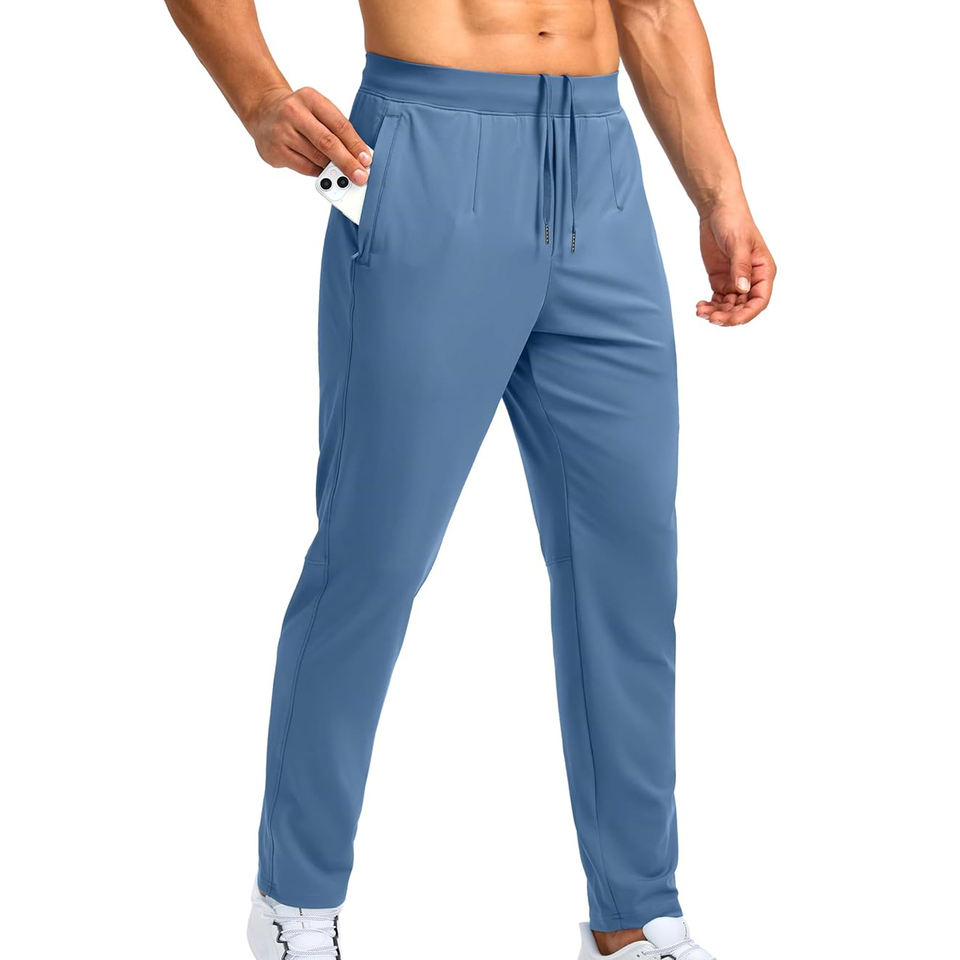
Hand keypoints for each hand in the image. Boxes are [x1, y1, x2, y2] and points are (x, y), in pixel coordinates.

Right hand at [244, 86, 371, 181]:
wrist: (263, 111)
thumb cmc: (298, 113)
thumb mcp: (317, 110)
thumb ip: (336, 129)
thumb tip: (358, 157)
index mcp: (310, 98)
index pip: (339, 124)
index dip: (355, 144)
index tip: (366, 159)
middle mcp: (294, 112)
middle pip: (327, 142)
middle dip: (347, 162)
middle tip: (360, 176)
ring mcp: (282, 131)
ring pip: (316, 157)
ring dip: (332, 169)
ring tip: (342, 174)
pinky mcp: (275, 150)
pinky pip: (304, 167)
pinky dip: (317, 172)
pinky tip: (322, 171)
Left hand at [696, 200, 775, 326]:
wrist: (717, 210)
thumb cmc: (734, 221)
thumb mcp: (738, 243)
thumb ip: (741, 267)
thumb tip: (743, 289)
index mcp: (763, 271)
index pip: (760, 301)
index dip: (746, 314)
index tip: (730, 319)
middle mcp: (752, 280)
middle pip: (743, 308)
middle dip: (728, 316)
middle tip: (710, 317)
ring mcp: (736, 281)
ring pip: (729, 307)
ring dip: (716, 312)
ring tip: (700, 311)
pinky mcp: (721, 280)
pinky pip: (717, 300)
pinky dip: (710, 306)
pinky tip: (700, 306)